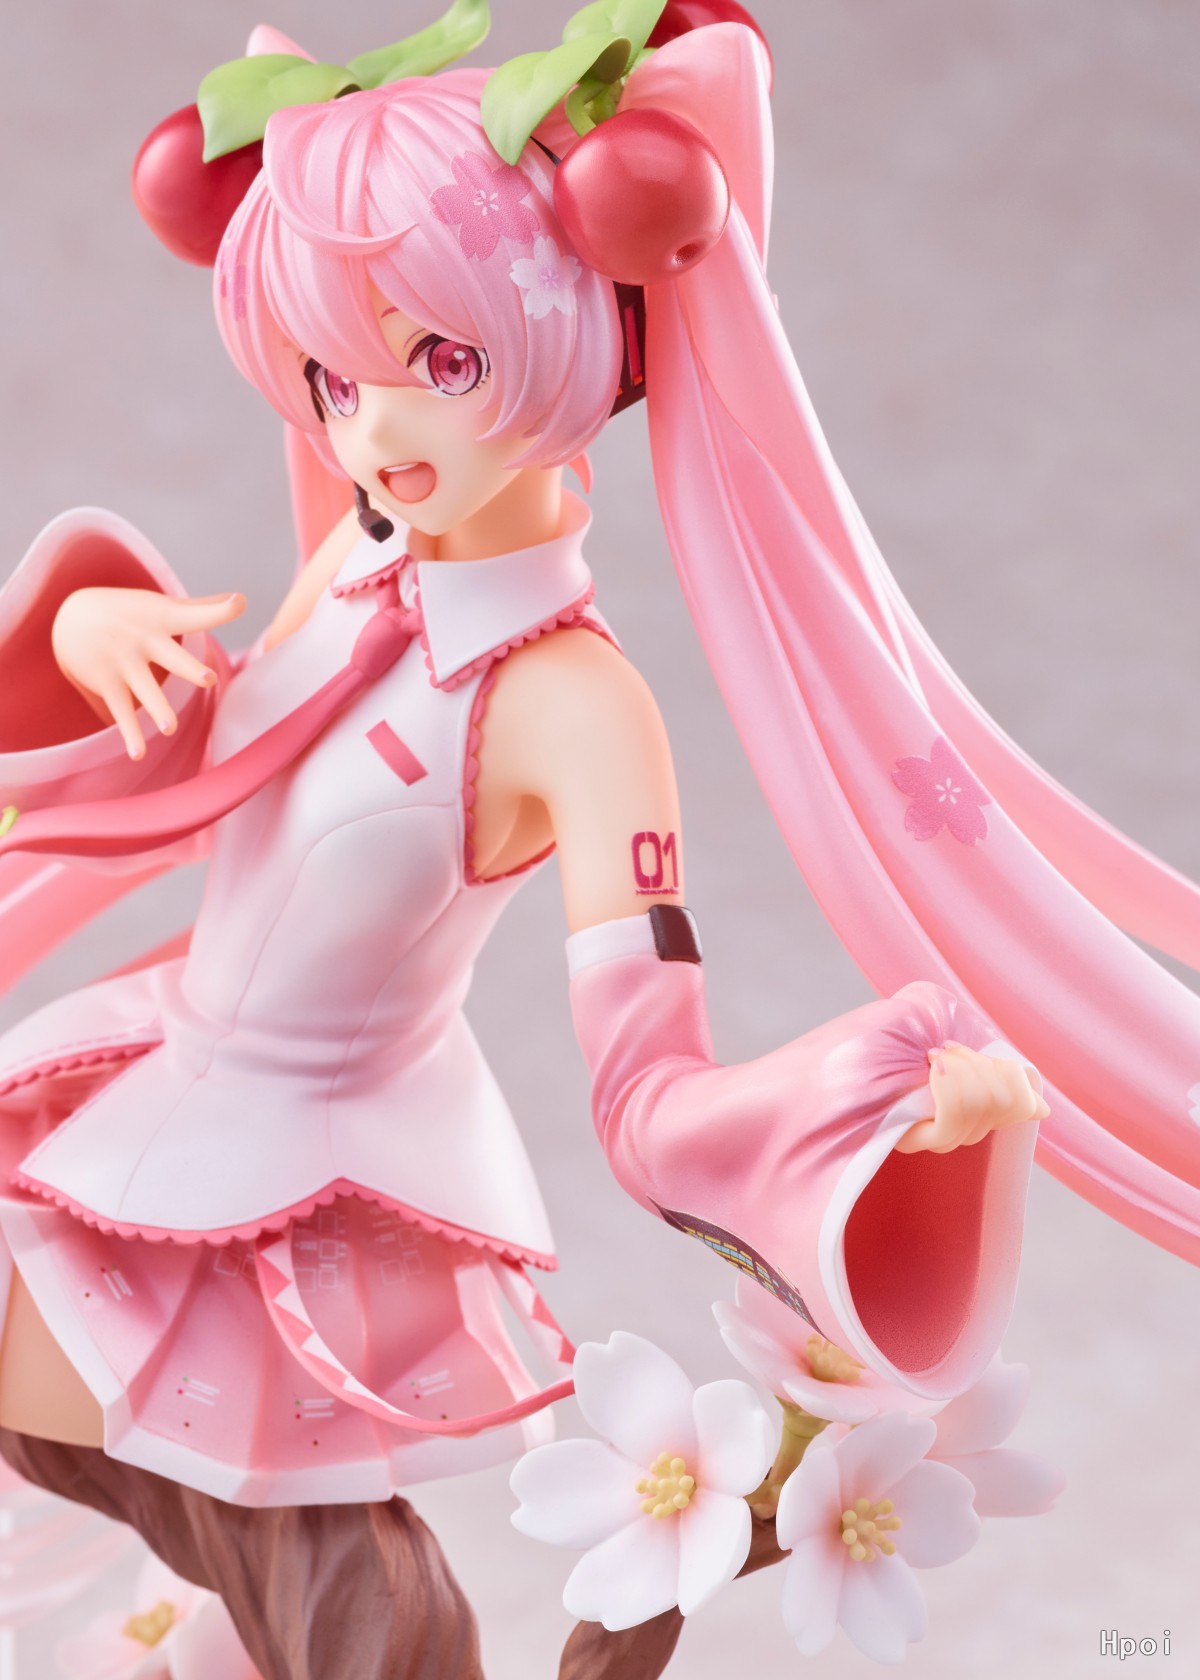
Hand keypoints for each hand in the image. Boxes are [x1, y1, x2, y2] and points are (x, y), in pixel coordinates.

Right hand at [52, 586, 244, 760]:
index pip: (195, 615)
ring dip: (157, 708)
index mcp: (163, 619)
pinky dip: (129, 733)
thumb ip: (201, 608)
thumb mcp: (159, 605)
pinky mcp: (107, 683)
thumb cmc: (130, 613)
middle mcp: (144, 640)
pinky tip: (139, 753)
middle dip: (188, 668)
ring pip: (145, 689)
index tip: (238, 603)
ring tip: (170, 728)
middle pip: (171, 656)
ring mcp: (124, 663)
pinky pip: (122, 711)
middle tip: (209, 679)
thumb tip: (242, 600)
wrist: (70, 616)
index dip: (218, 610)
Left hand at [894, 1040, 1048, 1153]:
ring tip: (932, 1057)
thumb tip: (1042, 1110)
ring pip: (987, 1104)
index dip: (1014, 1076)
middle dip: (983, 1065)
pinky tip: (930, 1067)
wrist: (830, 1059)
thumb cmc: (880, 1042)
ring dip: (964, 1069)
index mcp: (973, 1109)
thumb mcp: (939, 1037)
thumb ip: (990, 1071)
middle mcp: (960, 1131)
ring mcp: (940, 1138)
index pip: (1024, 1106)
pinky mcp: (920, 1142)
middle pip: (1009, 1101)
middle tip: (946, 1050)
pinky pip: (957, 1117)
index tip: (980, 1054)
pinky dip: (951, 1083)